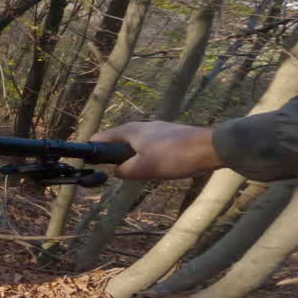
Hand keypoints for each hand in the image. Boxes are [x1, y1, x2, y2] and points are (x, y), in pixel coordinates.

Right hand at [90, 121, 222, 179]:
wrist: (210, 148)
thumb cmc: (174, 157)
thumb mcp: (144, 168)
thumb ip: (125, 171)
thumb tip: (115, 172)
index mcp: (131, 131)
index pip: (102, 137)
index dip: (93, 149)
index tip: (87, 163)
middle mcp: (141, 126)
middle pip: (119, 139)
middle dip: (113, 154)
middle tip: (111, 171)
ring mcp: (157, 129)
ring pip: (135, 143)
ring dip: (131, 156)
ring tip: (133, 171)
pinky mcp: (170, 135)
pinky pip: (149, 145)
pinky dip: (145, 155)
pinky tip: (154, 166)